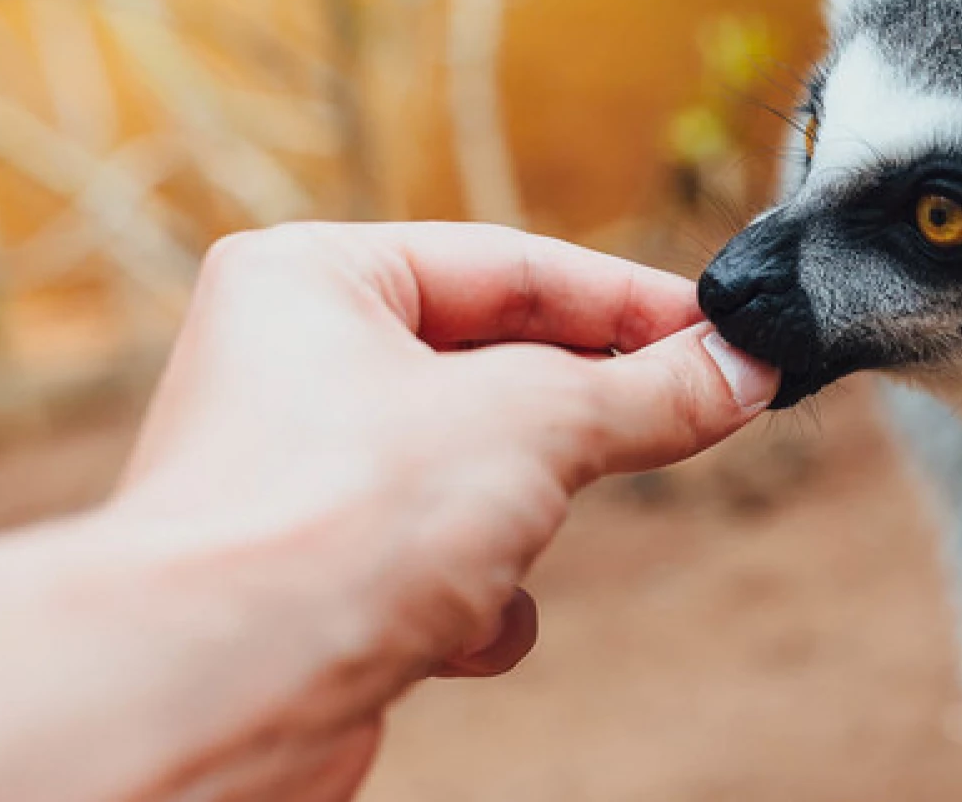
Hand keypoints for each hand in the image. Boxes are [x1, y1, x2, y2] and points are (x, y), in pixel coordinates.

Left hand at [105, 222, 777, 796]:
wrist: (216, 694)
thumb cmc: (334, 517)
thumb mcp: (534, 422)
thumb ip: (649, 390)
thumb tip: (745, 365)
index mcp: (313, 278)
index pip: (510, 267)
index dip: (630, 301)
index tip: (728, 334)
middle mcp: (295, 367)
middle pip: (495, 371)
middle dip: (575, 423)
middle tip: (689, 420)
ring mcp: (308, 477)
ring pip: (477, 473)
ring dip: (519, 521)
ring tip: (505, 545)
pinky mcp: (324, 577)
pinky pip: (441, 560)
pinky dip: (475, 598)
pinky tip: (454, 627)